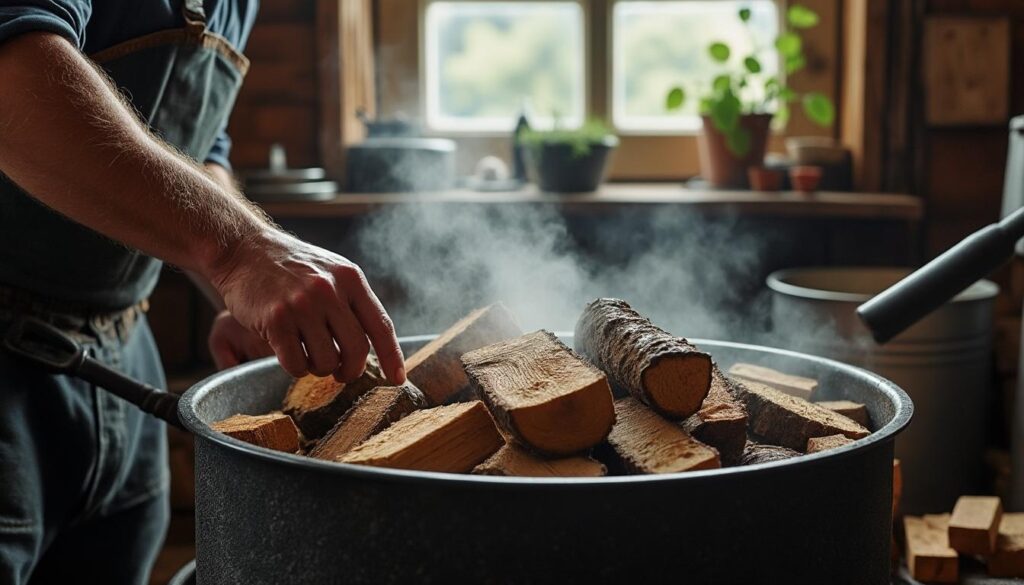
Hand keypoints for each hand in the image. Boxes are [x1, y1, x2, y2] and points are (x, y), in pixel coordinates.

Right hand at [208, 228, 404, 382]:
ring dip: (318, 368)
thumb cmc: (290, 266)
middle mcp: (330, 290)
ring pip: (327, 362)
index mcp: (350, 279)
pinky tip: (288, 353)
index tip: (397, 379)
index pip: (381, 326)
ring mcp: (302, 304)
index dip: (392, 357)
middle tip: (341, 373)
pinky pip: (296, 365)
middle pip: (357, 350)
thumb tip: (376, 347)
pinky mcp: (276, 319)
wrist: (243, 249)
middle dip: (351, 370)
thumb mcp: (331, 272)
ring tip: (307, 353)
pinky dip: (295, 368)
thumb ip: (353, 302)